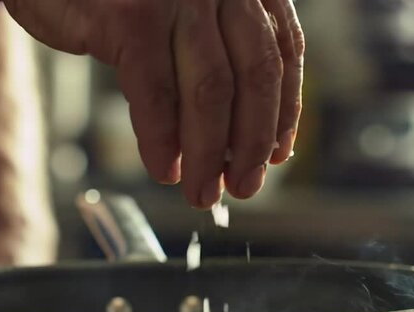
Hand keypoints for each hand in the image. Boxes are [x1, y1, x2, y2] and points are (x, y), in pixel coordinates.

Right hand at [3, 0, 303, 208]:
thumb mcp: (182, 17)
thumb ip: (215, 58)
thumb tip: (240, 137)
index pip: (283, 52)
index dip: (283, 111)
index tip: (276, 155)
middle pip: (256, 75)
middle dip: (252, 143)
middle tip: (243, 187)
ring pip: (211, 90)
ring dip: (208, 154)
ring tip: (202, 192)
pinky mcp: (130, 16)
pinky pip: (155, 93)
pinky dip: (161, 139)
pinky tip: (163, 168)